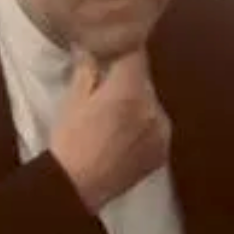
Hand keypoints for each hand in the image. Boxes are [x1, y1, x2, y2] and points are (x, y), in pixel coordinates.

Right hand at [50, 50, 170, 209]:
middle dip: (129, 78)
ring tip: (115, 118)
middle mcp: (153, 106)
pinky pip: (156, 126)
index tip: (113, 50)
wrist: (75, 187)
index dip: (124, 48)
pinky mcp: (163, 150)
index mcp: (129, 89)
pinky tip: (124, 136)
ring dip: (138, 103)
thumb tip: (92, 46)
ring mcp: (162, 130)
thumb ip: (89, 68)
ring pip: (151, 103)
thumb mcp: (74, 99)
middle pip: (144, 79)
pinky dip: (145, 126)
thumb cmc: (69, 140)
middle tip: (107, 87)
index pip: (136, 53)